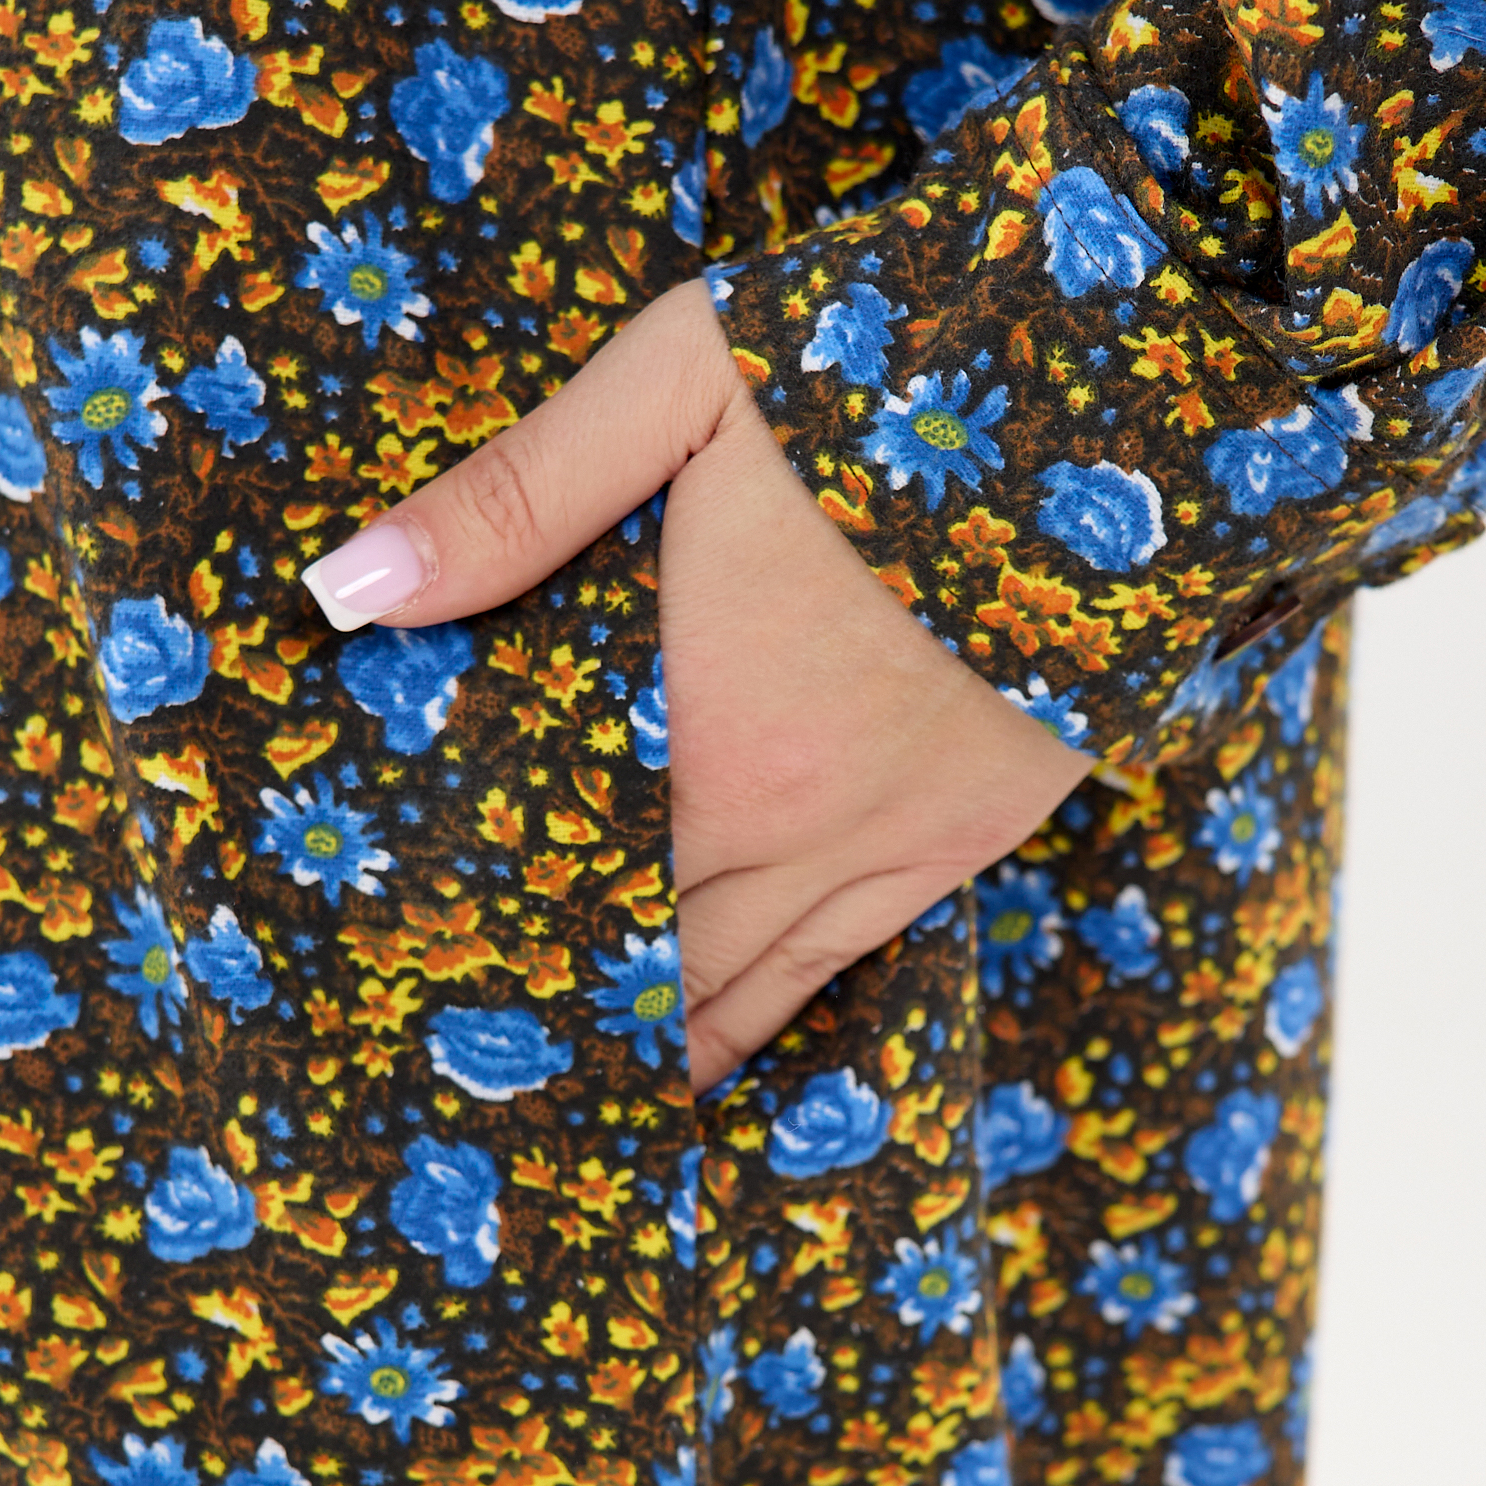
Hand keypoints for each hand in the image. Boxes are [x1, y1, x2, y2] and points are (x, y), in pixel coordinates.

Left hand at [300, 279, 1089, 1093]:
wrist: (1139, 385)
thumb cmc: (896, 367)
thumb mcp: (682, 383)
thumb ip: (515, 499)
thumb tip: (346, 592)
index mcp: (704, 729)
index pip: (557, 884)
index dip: (481, 956)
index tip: (399, 1013)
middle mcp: (792, 819)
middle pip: (642, 965)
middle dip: (553, 1024)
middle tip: (456, 1093)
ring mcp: (892, 838)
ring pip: (740, 991)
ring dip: (651, 1051)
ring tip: (564, 1119)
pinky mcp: (970, 832)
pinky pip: (845, 966)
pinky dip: (765, 1020)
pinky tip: (713, 1057)